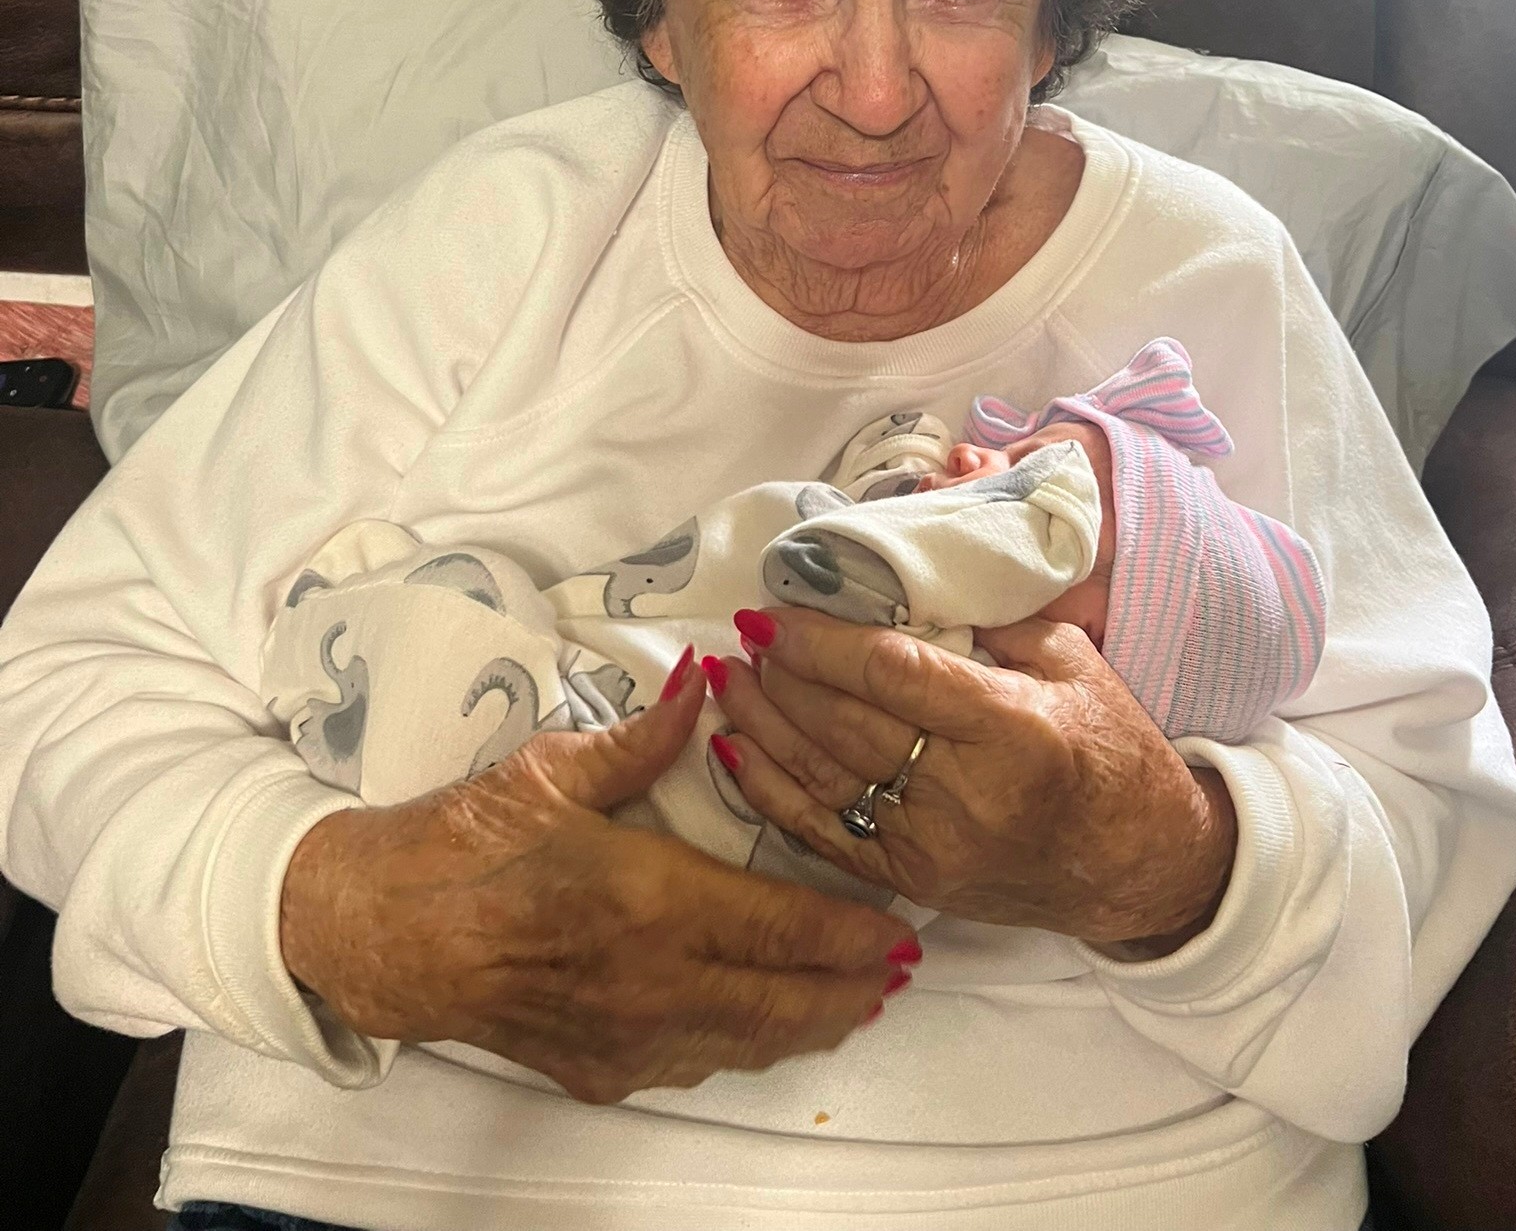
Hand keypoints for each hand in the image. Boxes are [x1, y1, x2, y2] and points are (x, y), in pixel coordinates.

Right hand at [279, 658, 912, 1104]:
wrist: (382, 932)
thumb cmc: (463, 843)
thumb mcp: (551, 771)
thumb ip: (643, 738)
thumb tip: (704, 680)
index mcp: (651, 900)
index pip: (783, 927)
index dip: (851, 935)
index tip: (899, 931)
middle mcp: (653, 981)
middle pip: (784, 1001)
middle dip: (852, 990)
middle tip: (899, 973)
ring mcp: (627, 1037)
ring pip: (748, 1043)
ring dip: (810, 1025)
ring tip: (853, 1003)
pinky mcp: (597, 1068)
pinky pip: (696, 1064)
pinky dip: (745, 1046)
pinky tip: (761, 1027)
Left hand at [713, 611, 1234, 944]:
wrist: (1139, 863)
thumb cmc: (1110, 746)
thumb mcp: (1073, 660)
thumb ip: (995, 616)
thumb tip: (909, 570)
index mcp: (1013, 726)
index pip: (895, 675)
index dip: (823, 642)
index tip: (776, 611)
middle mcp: (969, 793)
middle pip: (848, 725)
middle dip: (784, 676)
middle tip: (744, 632)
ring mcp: (935, 846)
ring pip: (824, 779)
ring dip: (763, 725)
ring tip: (725, 676)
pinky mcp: (915, 880)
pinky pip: (824, 835)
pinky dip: (770, 792)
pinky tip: (732, 750)